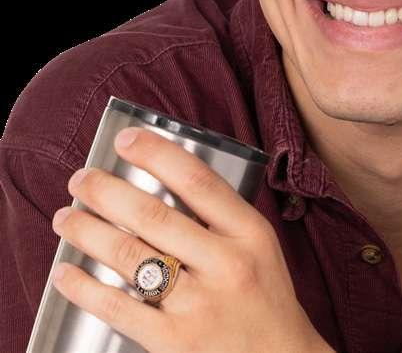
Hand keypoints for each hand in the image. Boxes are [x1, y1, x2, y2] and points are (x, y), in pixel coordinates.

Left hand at [51, 126, 332, 352]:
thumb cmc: (266, 302)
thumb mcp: (262, 250)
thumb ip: (225, 220)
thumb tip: (170, 181)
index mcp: (250, 234)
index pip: (199, 181)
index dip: (157, 154)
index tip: (127, 139)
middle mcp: (226, 264)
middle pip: (153, 215)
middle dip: (106, 191)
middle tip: (81, 179)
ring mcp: (199, 305)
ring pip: (129, 255)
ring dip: (87, 230)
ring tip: (66, 217)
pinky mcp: (173, 342)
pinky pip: (118, 308)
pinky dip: (84, 288)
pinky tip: (65, 273)